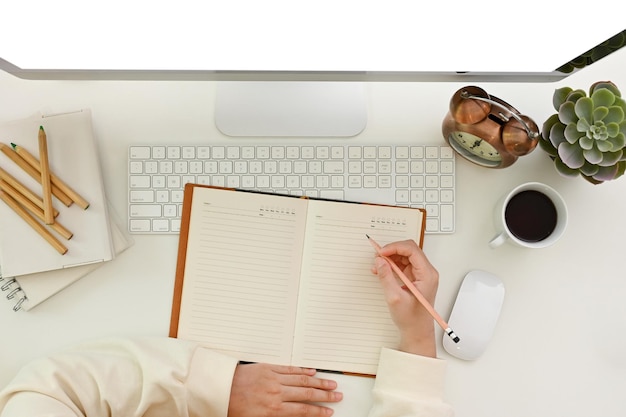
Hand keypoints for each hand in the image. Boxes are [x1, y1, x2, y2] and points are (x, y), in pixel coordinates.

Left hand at [228, 363, 341, 416]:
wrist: (217, 389)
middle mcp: (276, 393)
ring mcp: (273, 379)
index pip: (303, 410)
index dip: (318, 411)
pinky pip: (289, 369)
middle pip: (307, 393)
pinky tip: (312, 371)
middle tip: (337, 395)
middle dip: (324, 395)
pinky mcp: (267, 368)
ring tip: (331, 383)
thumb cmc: (231, 408)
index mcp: (273, 409)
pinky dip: (302, 370)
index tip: (329, 411)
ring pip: (302, 379)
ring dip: (318, 382)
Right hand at [371, 239, 438, 356]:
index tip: (381, 253)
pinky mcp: (415, 278)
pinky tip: (382, 270)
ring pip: (405, 256)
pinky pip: (403, 265)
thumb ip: (386, 277)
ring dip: (390, 258)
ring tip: (377, 266)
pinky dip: (391, 265)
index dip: (395, 247)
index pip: (412, 250)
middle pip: (409, 250)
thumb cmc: (411, 319)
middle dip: (391, 251)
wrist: (417, 332)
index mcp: (427, 275)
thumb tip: (380, 262)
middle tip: (378, 257)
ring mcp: (421, 275)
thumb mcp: (395, 298)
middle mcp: (426, 272)